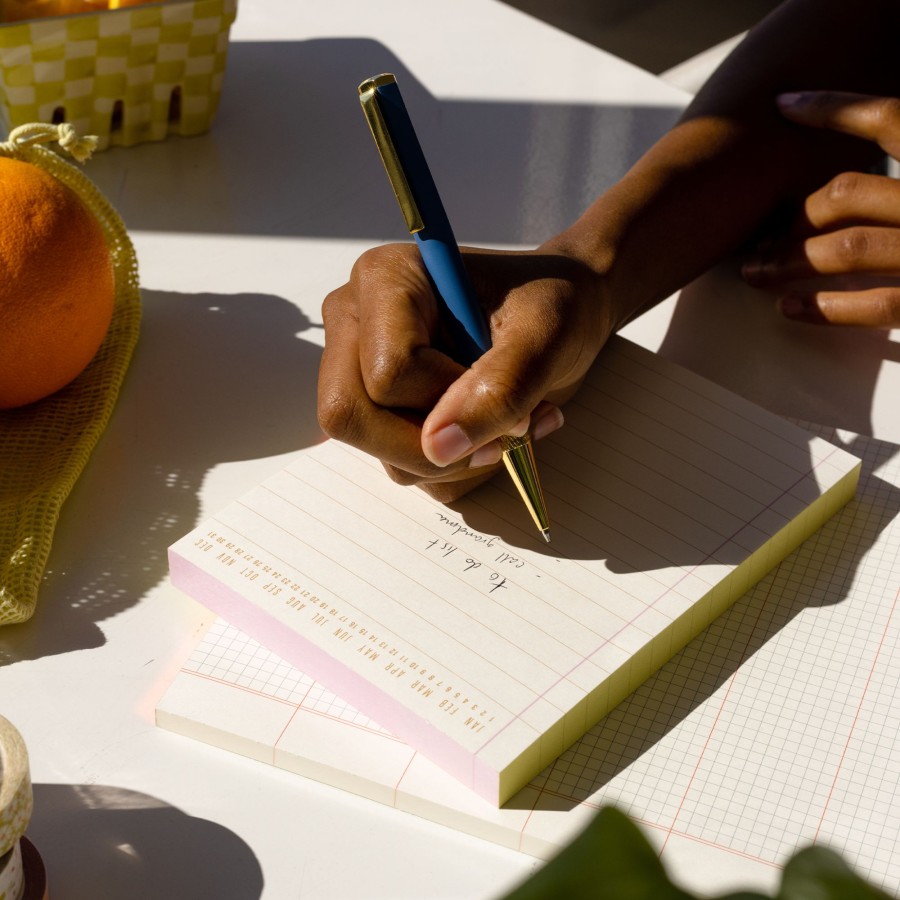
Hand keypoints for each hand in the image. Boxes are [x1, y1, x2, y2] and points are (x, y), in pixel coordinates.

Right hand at [318, 242, 611, 500]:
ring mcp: (359, 372)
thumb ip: (500, 386)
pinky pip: (403, 470)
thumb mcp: (546, 335)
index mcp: (384, 280)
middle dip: (436, 444)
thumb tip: (439, 447)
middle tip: (505, 429)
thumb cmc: (554, 304)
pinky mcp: (380, 412)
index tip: (510, 385)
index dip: (450, 399)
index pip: (387, 374)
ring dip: (459, 460)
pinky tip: (492, 431)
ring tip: (510, 422)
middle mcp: (355, 323)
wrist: (569, 312)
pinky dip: (457, 468)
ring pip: (381, 456)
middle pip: (351, 416)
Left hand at [742, 91, 899, 325]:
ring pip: (846, 248)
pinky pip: (870, 305)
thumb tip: (847, 179)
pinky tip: (787, 307)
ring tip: (754, 271)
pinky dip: (822, 307)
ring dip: (788, 259)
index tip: (784, 105)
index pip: (891, 121)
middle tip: (756, 232)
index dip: (834, 110)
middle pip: (848, 194)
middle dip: (791, 213)